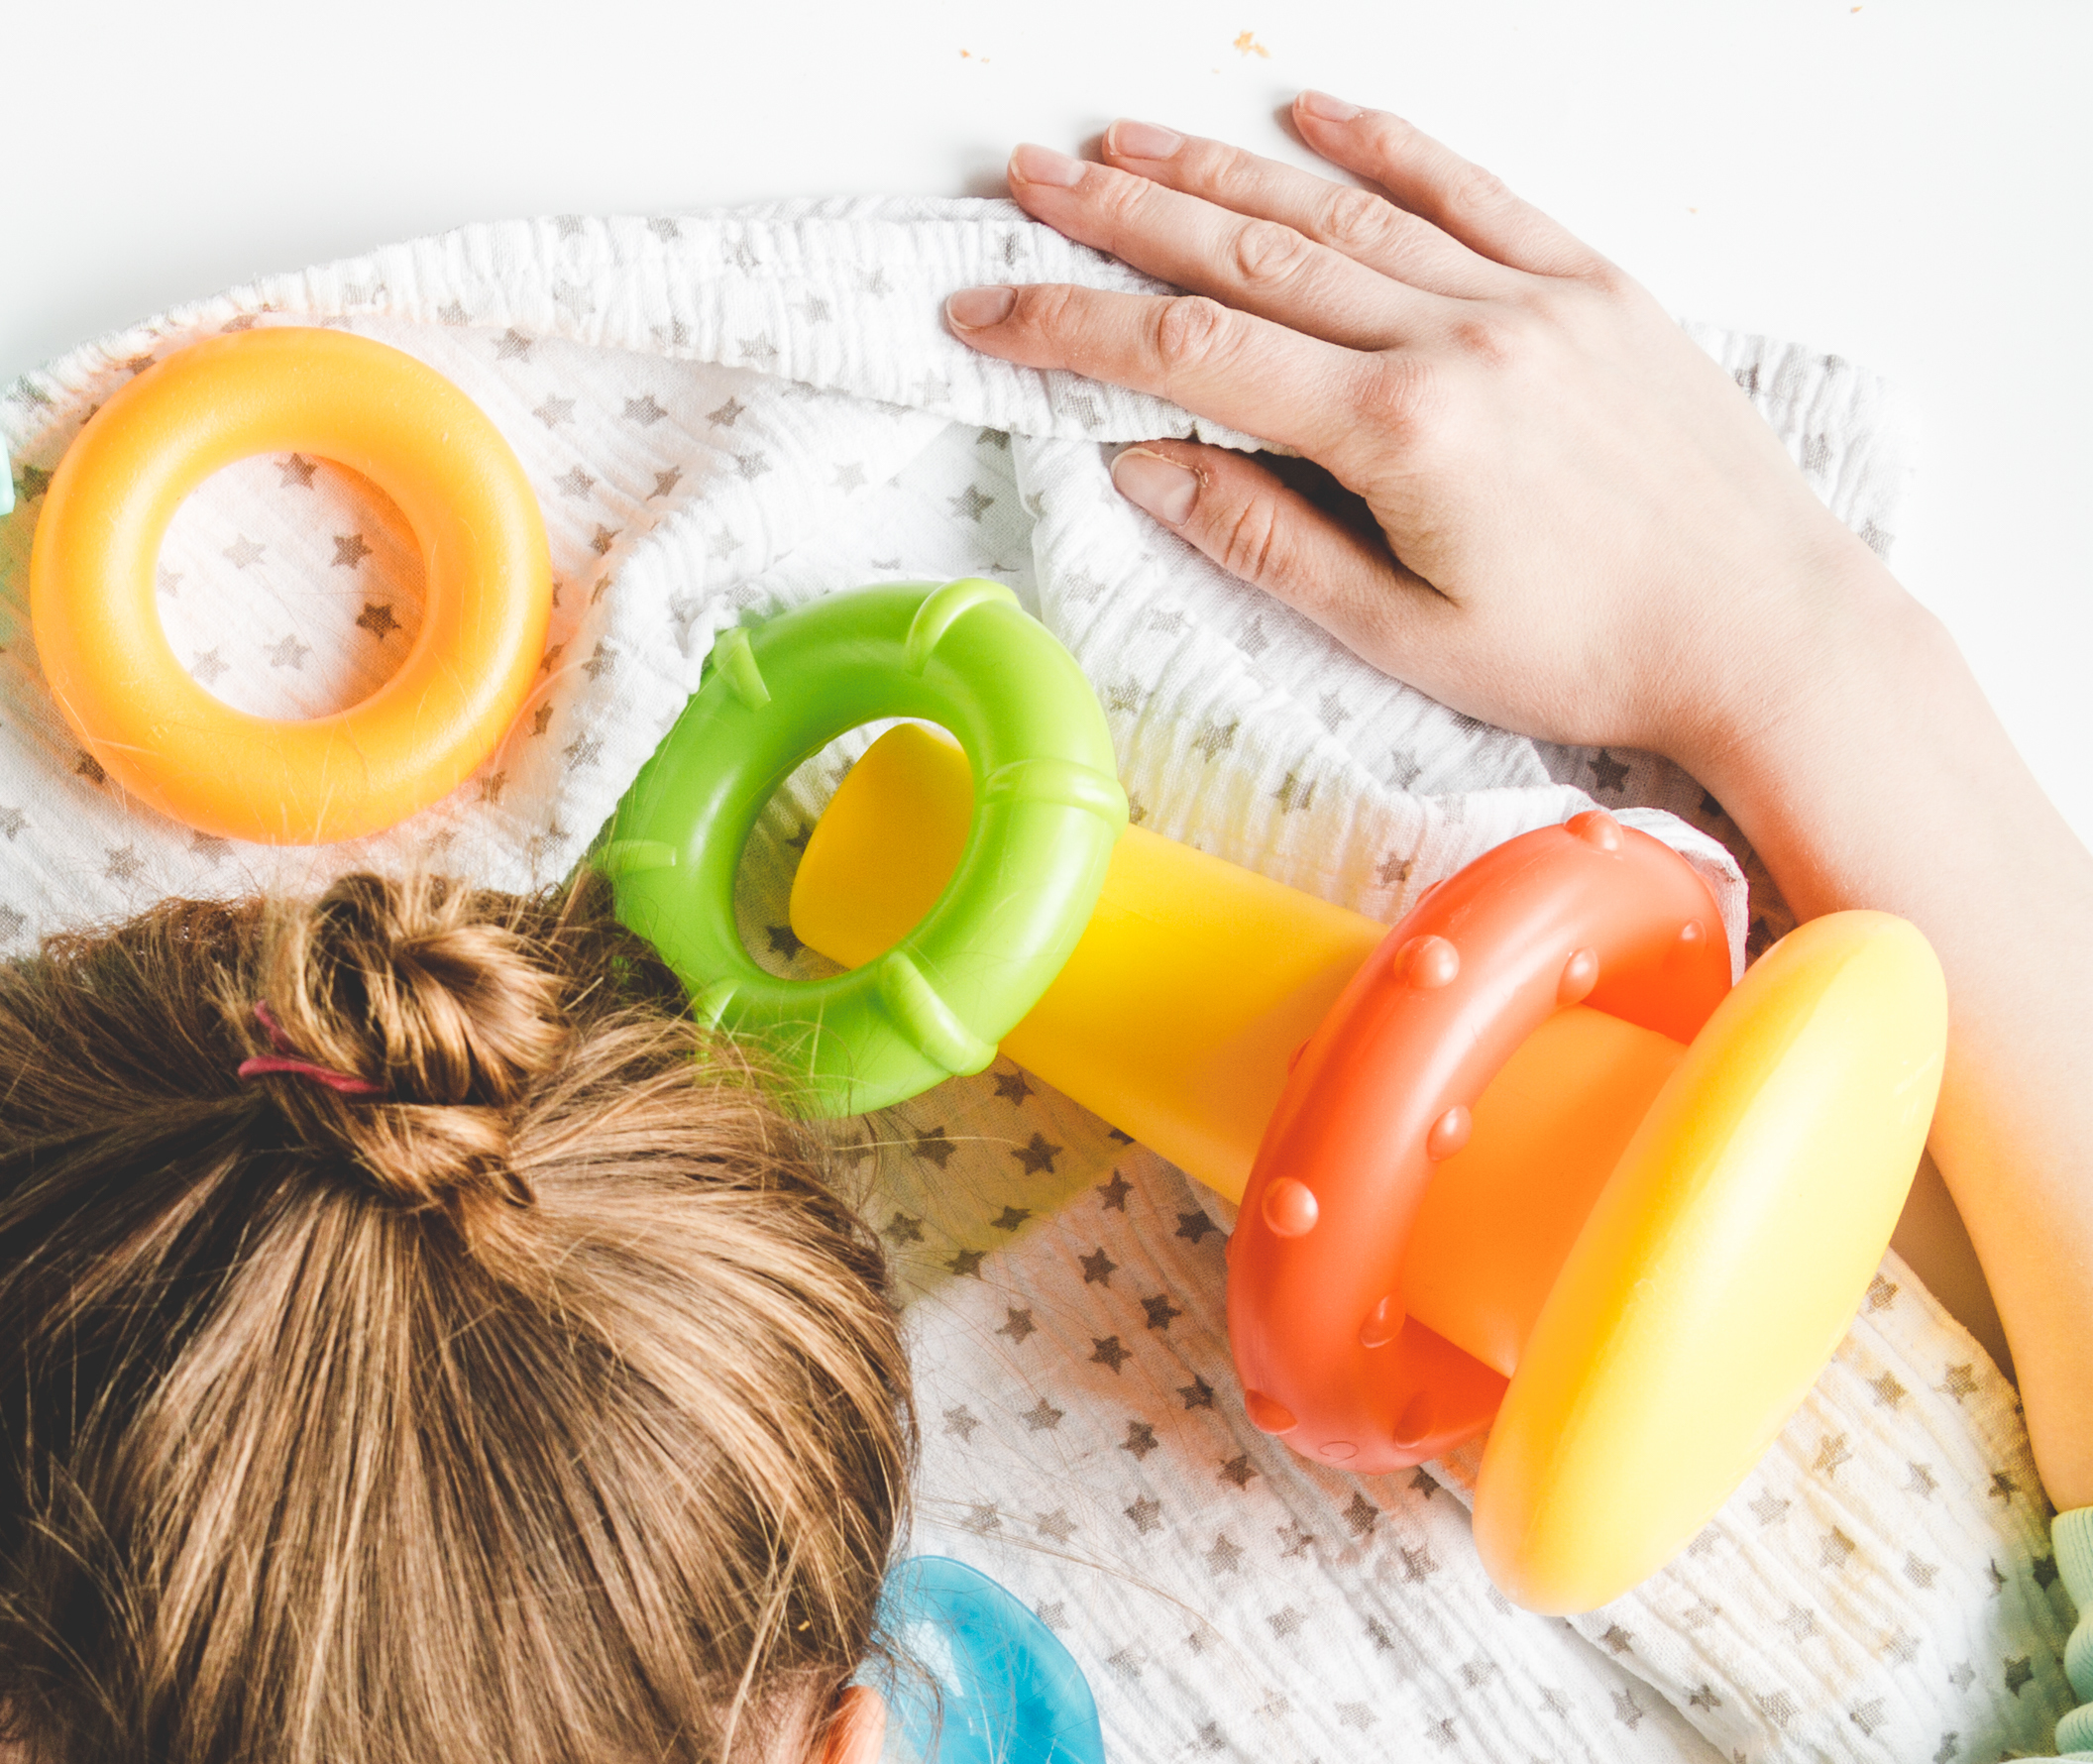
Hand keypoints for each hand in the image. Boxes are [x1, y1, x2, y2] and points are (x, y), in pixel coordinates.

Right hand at [944, 94, 1904, 771]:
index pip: (1193, 356)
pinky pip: (1471, 192)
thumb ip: (1268, 540)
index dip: (1070, 327)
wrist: (1769, 631)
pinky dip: (1385, 149)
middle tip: (1030, 185)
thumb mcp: (1404, 634)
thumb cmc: (1594, 655)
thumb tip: (1148, 466)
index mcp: (1402, 432)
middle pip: (1250, 257)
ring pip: (1343, 212)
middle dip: (1121, 217)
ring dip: (1221, 170)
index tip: (985, 311)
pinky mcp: (1593, 288)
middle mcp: (1461, 338)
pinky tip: (1314, 117)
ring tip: (1125, 144)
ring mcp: (1531, 299)